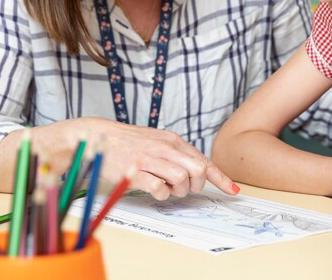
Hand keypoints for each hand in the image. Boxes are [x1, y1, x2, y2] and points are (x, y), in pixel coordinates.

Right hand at [83, 117, 238, 199]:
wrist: (98, 136)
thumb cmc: (129, 143)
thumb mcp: (156, 142)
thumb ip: (176, 154)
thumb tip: (197, 171)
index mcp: (172, 140)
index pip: (203, 161)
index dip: (220, 178)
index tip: (233, 191)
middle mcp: (164, 147)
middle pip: (197, 170)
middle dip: (195, 186)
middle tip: (182, 188)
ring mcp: (150, 159)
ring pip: (181, 179)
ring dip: (177, 191)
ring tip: (164, 187)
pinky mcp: (135, 172)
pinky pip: (159, 189)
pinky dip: (161, 194)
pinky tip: (153, 189)